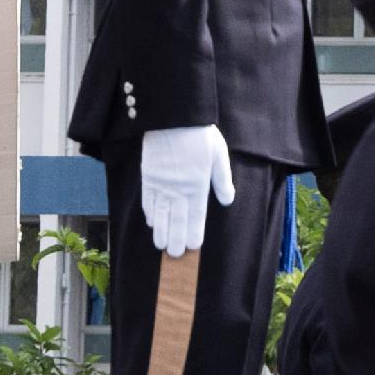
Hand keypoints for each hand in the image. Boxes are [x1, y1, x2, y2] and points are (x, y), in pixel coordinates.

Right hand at [135, 125, 235, 258]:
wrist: (172, 118)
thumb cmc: (199, 135)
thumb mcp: (219, 155)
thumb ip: (222, 180)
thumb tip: (228, 200)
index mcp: (197, 184)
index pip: (196, 215)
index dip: (194, 232)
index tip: (193, 247)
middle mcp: (177, 188)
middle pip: (176, 219)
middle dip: (176, 238)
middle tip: (175, 255)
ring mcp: (160, 183)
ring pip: (159, 213)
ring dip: (161, 231)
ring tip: (162, 246)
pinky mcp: (148, 176)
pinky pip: (147, 199)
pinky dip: (149, 213)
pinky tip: (151, 223)